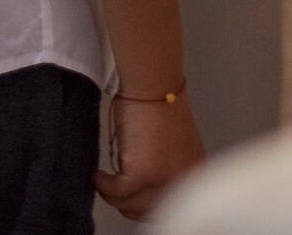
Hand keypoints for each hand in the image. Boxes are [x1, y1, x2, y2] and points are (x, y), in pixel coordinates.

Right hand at [95, 92, 205, 221]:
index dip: (145, 206)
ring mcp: (164, 179)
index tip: (130, 202)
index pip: (168, 205)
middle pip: (148, 211)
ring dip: (112, 195)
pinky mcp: (142, 174)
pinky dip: (102, 185)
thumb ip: (161, 168)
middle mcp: (183, 179)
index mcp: (193, 171)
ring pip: (129, 204)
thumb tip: (138, 188)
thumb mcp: (169, 143)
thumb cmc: (158, 99)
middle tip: (113, 192)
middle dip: (127, 203)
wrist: (153, 81)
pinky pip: (114, 191)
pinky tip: (98, 176)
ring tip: (104, 181)